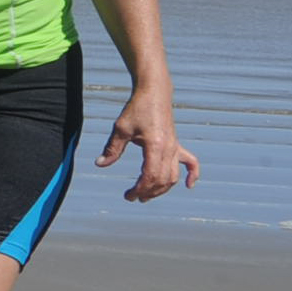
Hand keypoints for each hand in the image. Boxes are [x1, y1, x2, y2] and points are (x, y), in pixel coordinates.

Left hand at [100, 84, 197, 201]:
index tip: (128, 195)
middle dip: (149, 192)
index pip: (151, 175)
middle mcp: (170, 149)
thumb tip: (100, 164)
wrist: (154, 93)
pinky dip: (192, 174)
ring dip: (162, 188)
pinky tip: (188, 185)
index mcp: (155, 146)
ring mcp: (175, 147)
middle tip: (133, 197)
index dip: (140, 189)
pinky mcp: (177, 144)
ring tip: (146, 195)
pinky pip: (190, 162)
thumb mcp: (121, 129)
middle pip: (164, 179)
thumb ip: (112, 149)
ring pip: (174, 175)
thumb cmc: (136, 109)